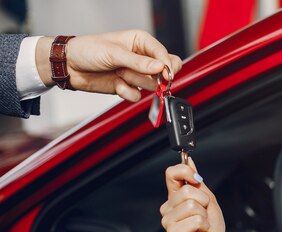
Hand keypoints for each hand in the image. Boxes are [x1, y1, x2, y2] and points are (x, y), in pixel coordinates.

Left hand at [36, 30, 182, 101]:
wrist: (70, 66)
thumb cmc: (88, 50)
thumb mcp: (114, 53)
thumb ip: (138, 62)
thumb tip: (160, 67)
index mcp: (141, 42)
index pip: (164, 55)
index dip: (167, 65)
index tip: (165, 75)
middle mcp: (141, 58)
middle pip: (164, 72)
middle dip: (156, 77)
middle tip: (150, 78)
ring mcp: (136, 74)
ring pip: (151, 85)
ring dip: (135, 82)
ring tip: (119, 73)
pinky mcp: (128, 86)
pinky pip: (138, 96)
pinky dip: (127, 92)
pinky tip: (116, 84)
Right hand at [160, 159, 226, 231]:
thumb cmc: (211, 226)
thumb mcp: (208, 198)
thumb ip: (196, 181)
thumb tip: (189, 160)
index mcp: (176, 196)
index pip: (171, 174)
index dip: (184, 171)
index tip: (195, 178)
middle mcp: (169, 207)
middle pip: (186, 191)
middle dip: (203, 201)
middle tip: (204, 212)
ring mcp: (169, 220)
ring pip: (191, 205)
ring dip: (204, 215)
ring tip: (201, 223)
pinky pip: (194, 219)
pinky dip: (203, 225)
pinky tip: (199, 231)